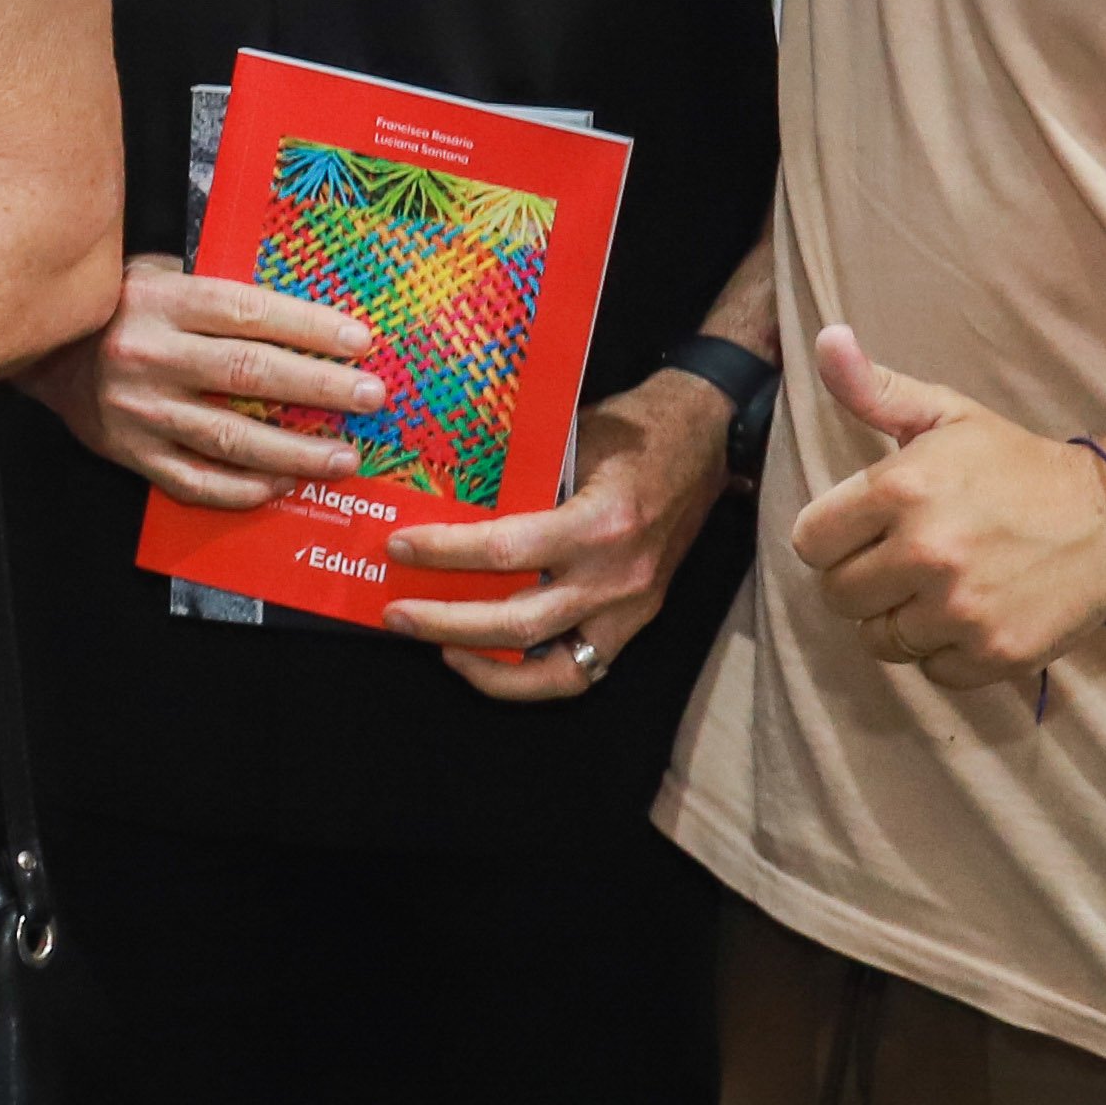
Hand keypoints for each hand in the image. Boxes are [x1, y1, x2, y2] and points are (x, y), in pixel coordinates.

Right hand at [20, 255, 383, 506]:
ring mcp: (139, 410)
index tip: (359, 342)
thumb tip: (304, 313)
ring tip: (343, 458)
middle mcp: (150, 355)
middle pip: (249, 374)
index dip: (308, 328)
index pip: (249, 313)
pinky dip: (244, 489)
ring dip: (295, 451)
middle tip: (370, 399)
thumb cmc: (117, 307)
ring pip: (230, 438)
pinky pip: (195, 481)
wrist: (43, 350)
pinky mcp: (130, 453)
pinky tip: (283, 486)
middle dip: (319, 388)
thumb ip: (216, 292)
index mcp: (161, 301)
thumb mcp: (157, 275)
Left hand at [388, 368, 736, 699]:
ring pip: (554, 670)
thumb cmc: (635, 427)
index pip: (507, 550)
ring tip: (438, 646)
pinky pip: (581, 671)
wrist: (708, 436)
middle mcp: (618, 576)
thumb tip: (442, 487)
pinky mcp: (638, 621)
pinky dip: (532, 676)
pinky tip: (488, 659)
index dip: (445, 553)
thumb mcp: (572, 434)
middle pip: (520, 623)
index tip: (399, 547)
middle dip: (448, 623)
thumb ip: (519, 469)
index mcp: (600, 522)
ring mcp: (632, 608)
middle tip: (397, 615)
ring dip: (487, 665)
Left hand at [784, 327, 1105, 682]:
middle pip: (838, 596)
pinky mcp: (994, 653)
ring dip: (900, 620)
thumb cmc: (1017, 466)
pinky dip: (946, 653)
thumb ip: (873, 388)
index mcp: (900, 489)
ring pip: (880, 640)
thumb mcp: (946, 416)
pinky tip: (971, 616)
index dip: (833, 538)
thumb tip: (825, 339)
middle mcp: (925, 552)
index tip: (864, 531)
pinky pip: (932, 671)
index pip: (810, 541)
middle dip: (862, 581)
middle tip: (903, 562)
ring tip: (935, 589)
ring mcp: (960, 609)